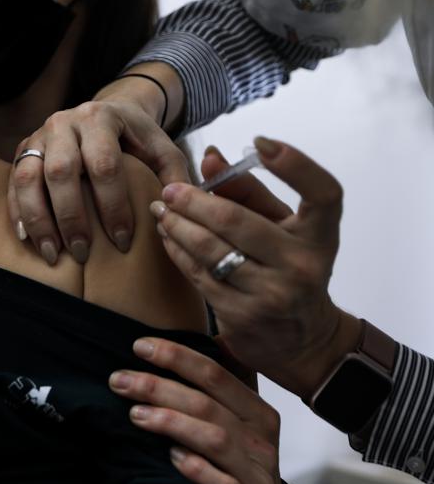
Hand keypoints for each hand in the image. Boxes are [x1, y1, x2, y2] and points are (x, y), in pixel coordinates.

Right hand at [7, 64, 188, 264]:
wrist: (104, 111)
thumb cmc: (134, 137)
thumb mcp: (161, 148)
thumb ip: (173, 175)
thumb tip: (171, 208)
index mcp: (100, 118)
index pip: (104, 165)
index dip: (112, 206)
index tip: (121, 241)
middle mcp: (64, 123)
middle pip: (61, 171)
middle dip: (71, 217)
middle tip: (83, 252)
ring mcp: (39, 136)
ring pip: (29, 177)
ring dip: (38, 219)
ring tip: (52, 253)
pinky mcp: (23, 150)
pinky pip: (13, 182)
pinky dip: (17, 211)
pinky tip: (27, 238)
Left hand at [110, 338, 283, 483]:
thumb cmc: (239, 465)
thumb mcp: (239, 424)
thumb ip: (221, 389)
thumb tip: (205, 340)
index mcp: (257, 413)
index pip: (215, 375)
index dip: (177, 357)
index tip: (139, 346)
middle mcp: (260, 441)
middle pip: (207, 405)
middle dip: (159, 388)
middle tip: (119, 381)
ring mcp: (258, 478)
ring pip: (214, 440)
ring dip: (172, 423)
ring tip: (135, 415)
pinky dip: (199, 471)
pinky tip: (173, 458)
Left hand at [150, 138, 360, 397]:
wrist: (302, 341)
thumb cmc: (288, 268)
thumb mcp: (283, 229)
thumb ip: (249, 192)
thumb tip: (210, 156)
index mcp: (320, 236)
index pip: (323, 193)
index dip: (295, 164)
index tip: (261, 142)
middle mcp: (301, 265)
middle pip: (236, 221)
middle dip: (194, 201)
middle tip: (170, 189)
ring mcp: (271, 294)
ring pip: (209, 249)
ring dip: (177, 225)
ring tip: (161, 209)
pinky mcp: (241, 315)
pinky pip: (198, 274)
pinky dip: (177, 250)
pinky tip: (167, 235)